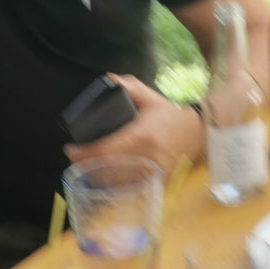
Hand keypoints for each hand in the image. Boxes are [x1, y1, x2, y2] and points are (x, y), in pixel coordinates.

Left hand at [63, 73, 202, 174]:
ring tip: (85, 167)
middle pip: (106, 169)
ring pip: (116, 182)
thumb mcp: (150, 97)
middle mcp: (146, 157)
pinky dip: (114, 185)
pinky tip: (104, 178)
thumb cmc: (170, 115)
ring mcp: (152, 173)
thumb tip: (109, 80)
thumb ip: (130, 86)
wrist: (198, 133)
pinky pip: (130, 188)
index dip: (83, 153)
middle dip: (85, 165)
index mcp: (141, 136)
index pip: (105, 150)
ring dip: (97, 177)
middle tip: (75, 158)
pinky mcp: (157, 182)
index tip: (70, 149)